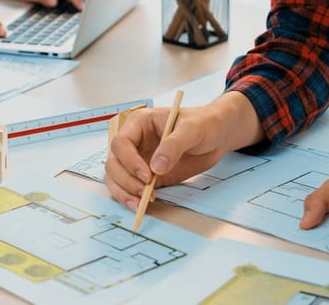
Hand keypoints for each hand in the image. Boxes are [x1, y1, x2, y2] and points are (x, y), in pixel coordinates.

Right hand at [104, 92, 263, 210]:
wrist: (215, 136)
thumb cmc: (203, 124)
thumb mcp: (192, 129)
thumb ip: (173, 146)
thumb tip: (156, 168)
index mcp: (139, 124)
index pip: (121, 142)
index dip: (129, 160)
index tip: (146, 174)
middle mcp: (133, 142)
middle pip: (113, 163)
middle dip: (125, 180)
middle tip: (144, 192)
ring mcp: (136, 160)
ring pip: (115, 178)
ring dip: (123, 192)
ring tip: (141, 203)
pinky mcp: (144, 176)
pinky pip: (128, 188)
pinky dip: (129, 198)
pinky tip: (141, 205)